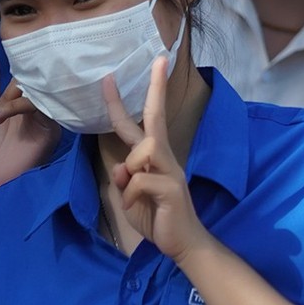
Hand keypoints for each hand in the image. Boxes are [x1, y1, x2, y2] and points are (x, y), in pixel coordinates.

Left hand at [0, 52, 59, 193]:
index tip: (7, 68)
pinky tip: (8, 112)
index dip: (16, 70)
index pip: (25, 75)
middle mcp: (39, 106)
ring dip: (14, 98)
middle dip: (15, 85)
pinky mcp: (53, 126)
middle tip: (0, 102)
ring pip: (39, 91)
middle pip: (35, 80)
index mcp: (23, 100)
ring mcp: (48, 115)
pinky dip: (24, 105)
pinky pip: (45, 106)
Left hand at [106, 61, 205, 261]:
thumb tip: (120, 167)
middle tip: (158, 60)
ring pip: (142, 150)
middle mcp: (165, 158)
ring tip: (132, 194)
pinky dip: (129, 196)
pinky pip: (138, 181)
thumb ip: (124, 178)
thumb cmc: (157, 217)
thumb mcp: (131, 195)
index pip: (146, 120)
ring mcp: (170, 172)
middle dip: (154, 89)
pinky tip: (136, 208)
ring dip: (128, 170)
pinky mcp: (171, 189)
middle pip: (155, 118)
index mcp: (155, 157)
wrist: (183, 245)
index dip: (137, 96)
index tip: (132, 70)